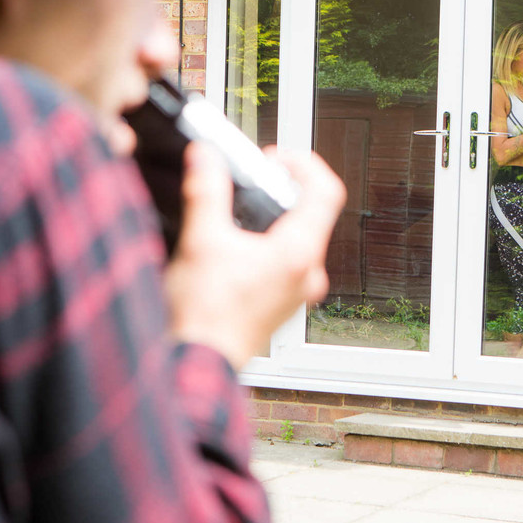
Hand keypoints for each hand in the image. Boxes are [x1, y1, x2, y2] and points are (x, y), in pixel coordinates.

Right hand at [164, 142, 345, 368]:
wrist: (197, 365)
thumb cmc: (205, 317)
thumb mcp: (201, 241)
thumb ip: (206, 191)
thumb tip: (206, 157)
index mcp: (297, 254)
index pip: (326, 192)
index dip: (305, 164)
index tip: (277, 158)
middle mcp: (306, 274)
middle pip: (313, 215)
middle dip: (284, 189)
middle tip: (254, 178)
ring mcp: (296, 294)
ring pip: (298, 241)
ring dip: (274, 218)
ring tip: (240, 210)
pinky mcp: (280, 306)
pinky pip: (286, 264)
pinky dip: (268, 245)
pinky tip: (235, 247)